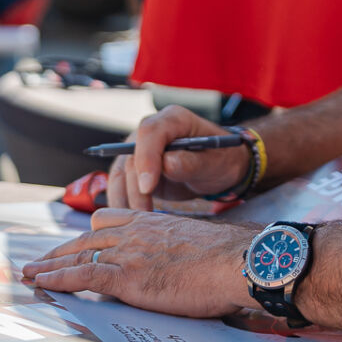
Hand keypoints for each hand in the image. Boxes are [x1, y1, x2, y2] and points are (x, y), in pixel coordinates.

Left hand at [21, 210, 255, 316]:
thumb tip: (166, 267)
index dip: (87, 236)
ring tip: (29, 273)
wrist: (237, 261)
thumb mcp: (192, 244)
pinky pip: (82, 276)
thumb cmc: (226, 259)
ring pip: (78, 256)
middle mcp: (134, 232)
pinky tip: (41, 283)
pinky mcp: (127, 276)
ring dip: (49, 266)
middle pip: (86, 239)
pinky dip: (57, 279)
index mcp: (151, 222)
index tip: (75, 244)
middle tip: (39, 261)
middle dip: (60, 252)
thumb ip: (170, 251)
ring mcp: (129, 253)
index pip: (108, 222)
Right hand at [105, 104, 250, 210]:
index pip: (150, 132)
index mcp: (173, 119)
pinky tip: (131, 220)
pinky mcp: (136, 169)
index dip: (146, 158)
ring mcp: (141, 149)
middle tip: (144, 216)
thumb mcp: (214, 162)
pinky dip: (123, 202)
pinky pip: (121, 184)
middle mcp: (152, 131)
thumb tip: (166, 164)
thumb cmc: (220, 159)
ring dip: (124, 199)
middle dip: (135, 188)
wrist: (219, 168)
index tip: (148, 187)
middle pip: (131, 156)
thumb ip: (191, 162)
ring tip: (137, 222)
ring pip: (120, 172)